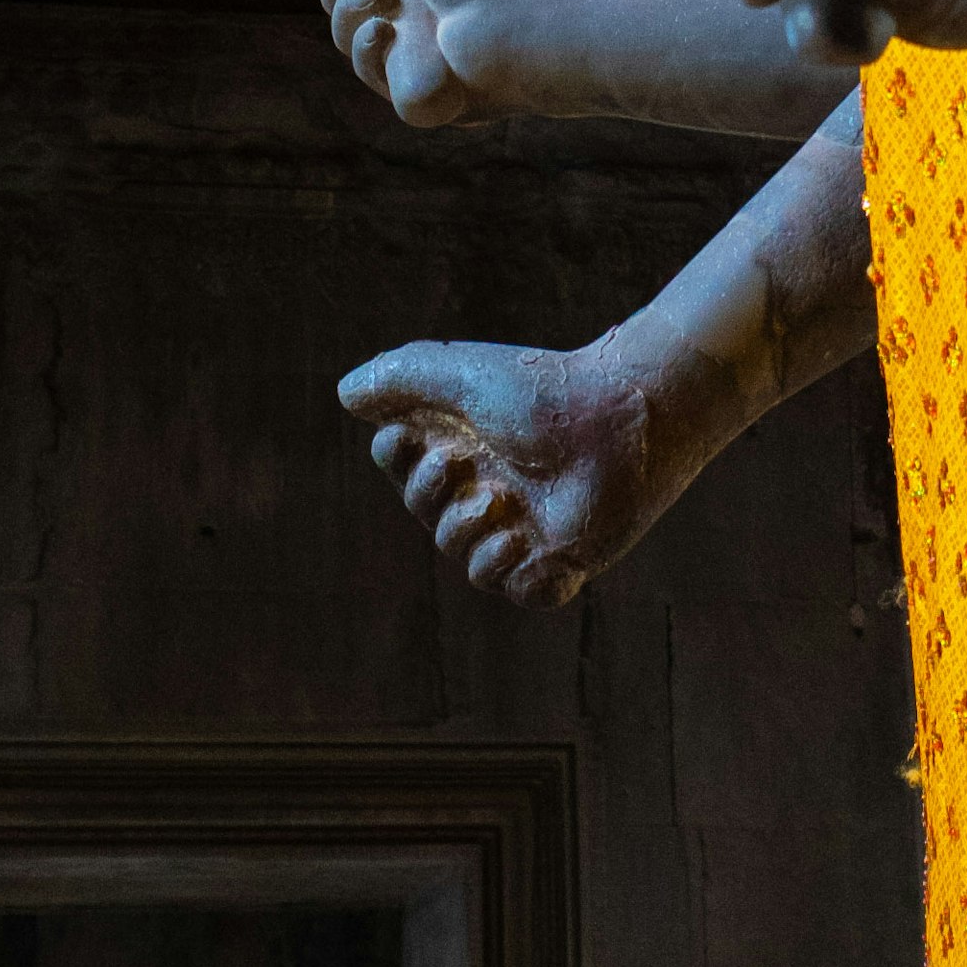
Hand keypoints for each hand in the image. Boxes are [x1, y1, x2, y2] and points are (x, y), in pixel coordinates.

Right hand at [336, 326, 658, 603]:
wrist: (622, 419)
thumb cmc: (545, 390)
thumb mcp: (460, 373)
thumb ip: (398, 377)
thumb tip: (345, 395)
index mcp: (466, 443)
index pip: (403, 467)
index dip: (395, 460)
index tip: (402, 438)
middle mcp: (491, 485)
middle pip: (426, 515)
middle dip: (429, 495)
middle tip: (460, 464)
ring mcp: (529, 525)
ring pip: (468, 563)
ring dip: (471, 539)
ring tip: (503, 503)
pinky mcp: (565, 558)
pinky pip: (524, 594)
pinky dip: (522, 578)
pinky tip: (533, 544)